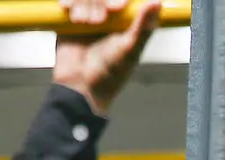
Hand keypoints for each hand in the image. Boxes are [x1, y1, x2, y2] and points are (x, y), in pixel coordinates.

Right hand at [54, 0, 161, 116]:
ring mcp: (88, 14)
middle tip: (98, 21)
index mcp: (126, 20)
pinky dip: (68, 1)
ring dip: (83, 3)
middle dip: (99, 2)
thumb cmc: (110, 74)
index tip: (117, 8)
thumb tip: (157, 2)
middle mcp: (108, 14)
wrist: (79, 85)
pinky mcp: (68, 17)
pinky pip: (67, 0)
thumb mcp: (130, 50)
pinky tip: (69, 10)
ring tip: (82, 22)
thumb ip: (142, 26)